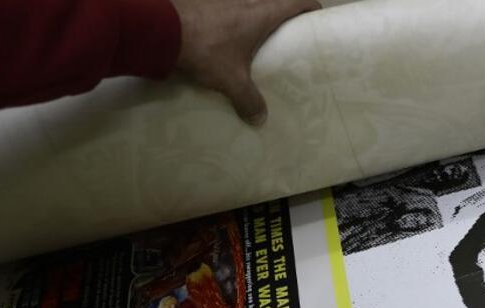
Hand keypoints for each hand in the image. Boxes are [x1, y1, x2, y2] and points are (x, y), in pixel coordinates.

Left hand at [170, 0, 320, 124]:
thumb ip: (247, 99)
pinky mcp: (209, 6)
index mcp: (262, 13)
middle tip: (292, 41)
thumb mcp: (230, 79)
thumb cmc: (207, 50)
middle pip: (276, 4)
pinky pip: (232, 13)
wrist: (165, 31)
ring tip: (262, 45)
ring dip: (259, 21)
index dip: (312, 7)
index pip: (297, 1)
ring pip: (252, 8)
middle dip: (286, 19)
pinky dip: (238, 25)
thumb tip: (260, 119)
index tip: (319, 20)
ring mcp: (227, 1)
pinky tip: (232, 43)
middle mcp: (247, 2)